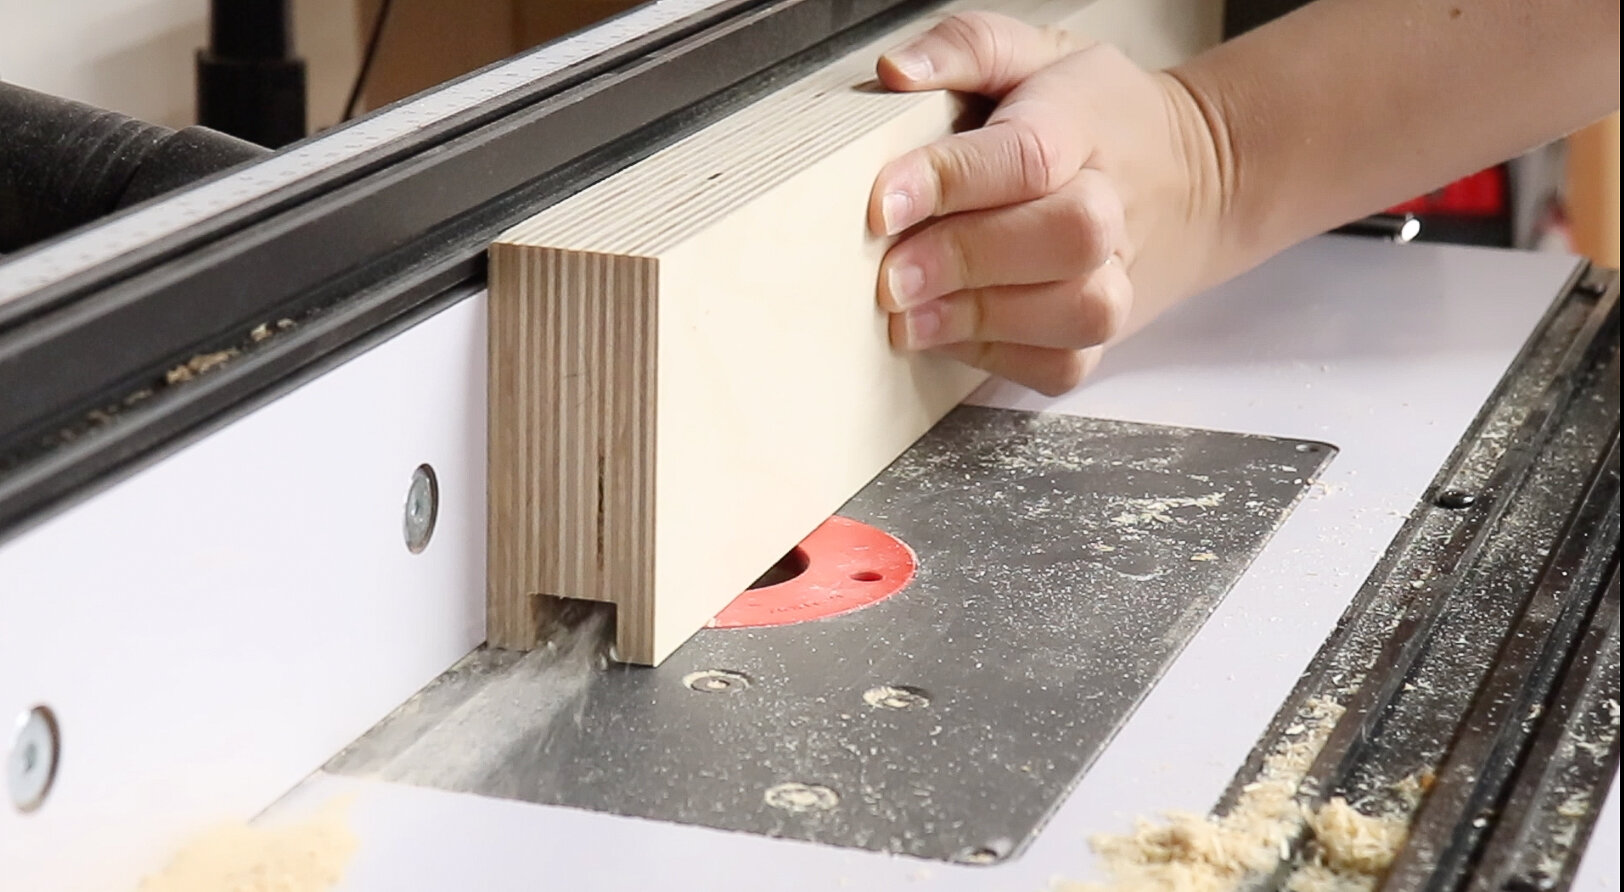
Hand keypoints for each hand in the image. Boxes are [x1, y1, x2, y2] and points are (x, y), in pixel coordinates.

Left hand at [869, 12, 1225, 394]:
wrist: (1188, 176)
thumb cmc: (1091, 116)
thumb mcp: (1033, 54)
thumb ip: (964, 47)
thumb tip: (895, 69)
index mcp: (1083, 124)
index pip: (1027, 153)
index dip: (951, 181)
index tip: (882, 203)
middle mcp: (1112, 205)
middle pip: (1065, 236)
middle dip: (966, 258)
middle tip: (890, 274)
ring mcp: (1116, 276)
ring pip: (1077, 312)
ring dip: (983, 318)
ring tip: (909, 316)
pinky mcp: (1103, 334)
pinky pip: (1063, 364)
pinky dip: (1002, 358)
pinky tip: (951, 332)